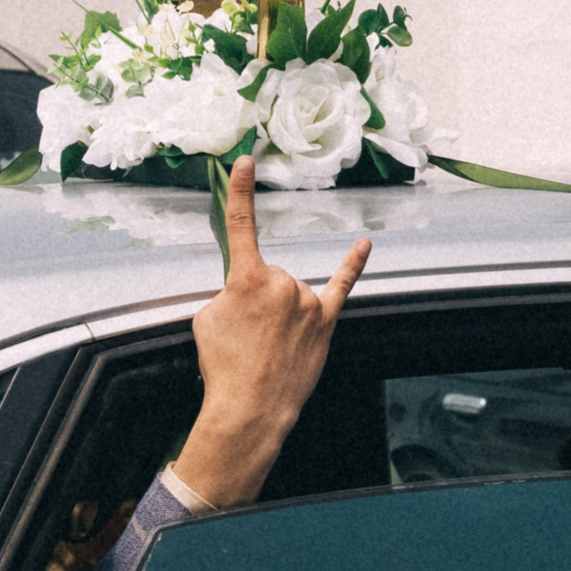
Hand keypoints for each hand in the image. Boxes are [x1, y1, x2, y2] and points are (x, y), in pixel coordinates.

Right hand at [167, 156, 371, 508]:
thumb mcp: (206, 319)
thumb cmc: (223, 366)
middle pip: (267, 277)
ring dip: (278, 315)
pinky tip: (364, 245)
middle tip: (246, 337)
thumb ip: (227, 293)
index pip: (240, 226)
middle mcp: (283, 282)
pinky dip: (353, 264)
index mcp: (247, 279)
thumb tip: (245, 293)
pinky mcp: (326, 321)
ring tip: (266, 348)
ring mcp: (308, 301)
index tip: (245, 162)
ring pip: (290, 293)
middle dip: (255, 303)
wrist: (250, 408)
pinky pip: (342, 285)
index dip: (241, 191)